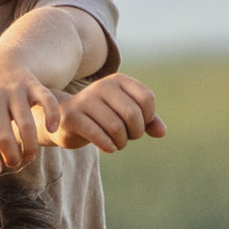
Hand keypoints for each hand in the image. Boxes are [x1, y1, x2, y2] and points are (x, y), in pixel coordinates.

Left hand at [0, 59, 62, 173]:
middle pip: (4, 136)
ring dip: (30, 147)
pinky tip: (52, 130)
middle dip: (11, 157)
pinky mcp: (33, 83)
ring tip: (29, 156)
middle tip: (14, 163)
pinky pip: (46, 101)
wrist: (0, 61)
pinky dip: (52, 117)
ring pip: (26, 124)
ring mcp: (14, 89)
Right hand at [46, 73, 163, 152]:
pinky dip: (108, 146)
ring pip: (116, 127)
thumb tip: (162, 132)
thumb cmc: (103, 117)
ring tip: (117, 143)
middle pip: (132, 114)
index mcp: (119, 80)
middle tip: (128, 137)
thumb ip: (148, 121)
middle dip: (135, 132)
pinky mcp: (72, 116)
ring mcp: (86, 100)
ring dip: (121, 142)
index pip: (146, 99)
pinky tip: (109, 148)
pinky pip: (98, 135)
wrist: (66, 120)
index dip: (148, 118)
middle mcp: (102, 85)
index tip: (138, 124)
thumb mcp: (127, 116)